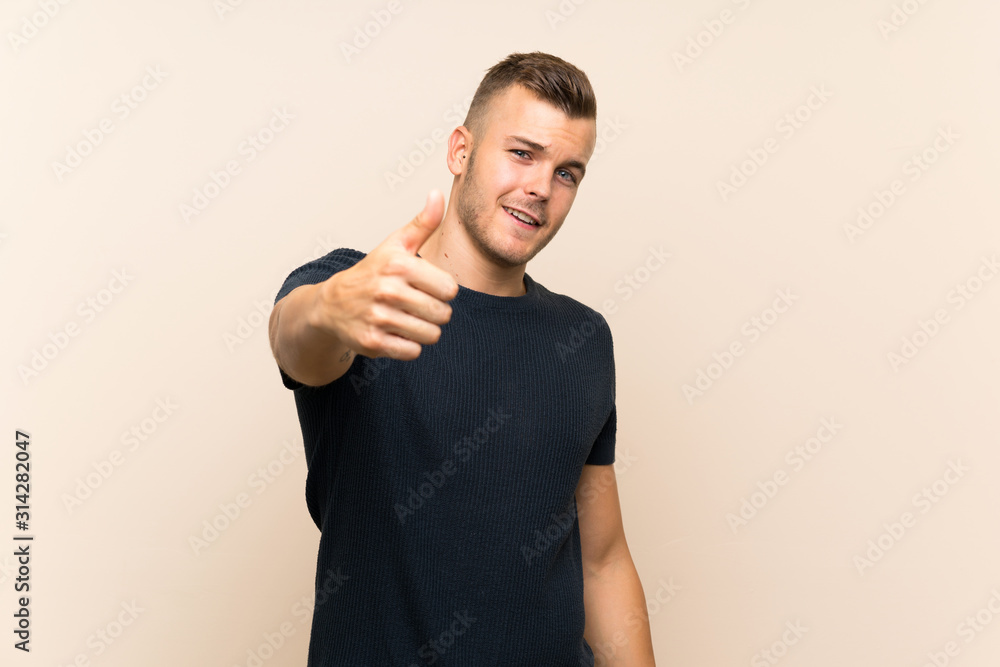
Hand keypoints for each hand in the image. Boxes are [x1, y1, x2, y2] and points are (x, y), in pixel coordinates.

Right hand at [314, 190, 458, 359]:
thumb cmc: (371, 272)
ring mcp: (379, 318)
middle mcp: (387, 290)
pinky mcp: (373, 342)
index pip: (450, 289)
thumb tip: (437, 194)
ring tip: (408, 319)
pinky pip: (412, 351)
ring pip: (431, 335)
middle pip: (442, 314)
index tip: (426, 287)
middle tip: (417, 306)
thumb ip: (422, 223)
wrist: (332, 304)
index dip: (443, 291)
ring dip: (424, 330)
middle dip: (435, 313)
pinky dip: (408, 346)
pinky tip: (396, 333)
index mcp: (398, 265)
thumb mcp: (395, 244)